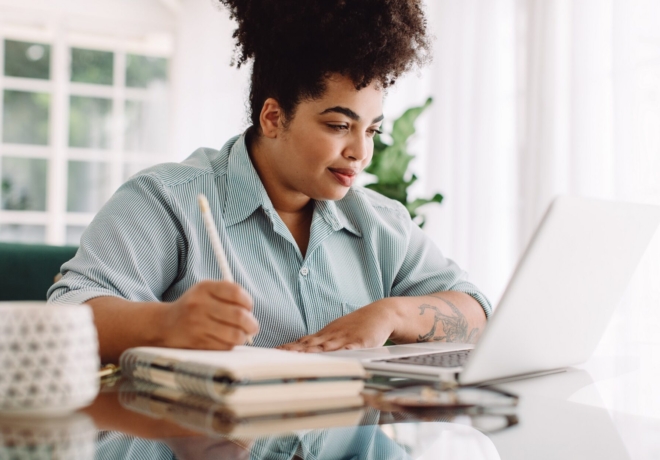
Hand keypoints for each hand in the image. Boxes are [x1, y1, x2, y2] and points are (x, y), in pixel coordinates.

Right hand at [158, 280, 258, 349]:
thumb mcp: (206, 291)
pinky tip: (228, 340)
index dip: (248, 302)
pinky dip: (231, 345)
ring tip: (242, 335)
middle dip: (252, 323)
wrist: (165, 324)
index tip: (249, 308)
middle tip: (253, 326)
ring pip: (235, 334)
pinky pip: (225, 346)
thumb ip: (228, 294)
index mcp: (204, 288)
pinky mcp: (197, 343)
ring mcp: (197, 325)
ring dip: (243, 336)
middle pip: (239, 315)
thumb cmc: (193, 307)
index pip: (236, 292)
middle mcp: (199, 305)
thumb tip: (251, 311)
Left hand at [278, 300, 396, 351]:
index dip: (289, 348)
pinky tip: (333, 357)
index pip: (303, 343)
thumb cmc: (358, 326)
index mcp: (326, 335)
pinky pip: (350, 349)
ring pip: (326, 347)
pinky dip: (341, 353)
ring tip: (297, 357)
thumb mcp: (336, 333)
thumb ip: (320, 343)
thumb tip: (301, 349)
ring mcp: (345, 339)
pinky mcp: (361, 343)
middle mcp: (332, 336)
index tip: (274, 353)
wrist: (380, 314)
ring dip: (311, 352)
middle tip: (279, 356)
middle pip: (310, 345)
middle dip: (294, 351)